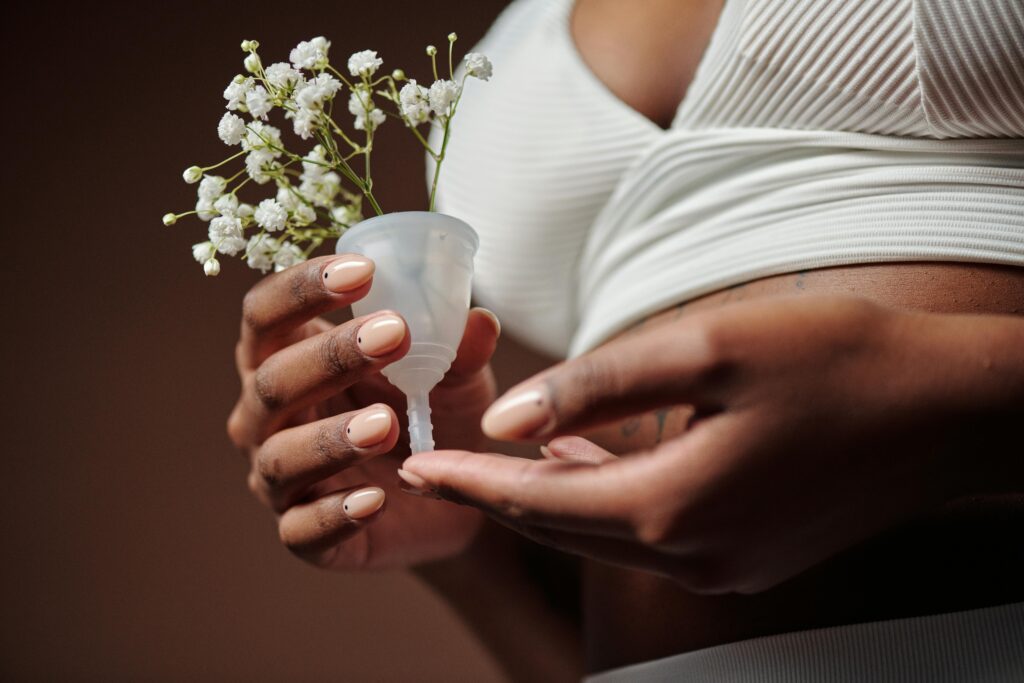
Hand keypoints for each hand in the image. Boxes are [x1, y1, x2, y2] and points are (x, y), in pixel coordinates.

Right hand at [227, 254, 499, 569]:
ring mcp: (278, 478)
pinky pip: (302, 530)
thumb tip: (479, 319)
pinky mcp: (302, 535)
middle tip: (394, 334)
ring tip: (388, 423)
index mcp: (286, 356)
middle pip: (270, 380)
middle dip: (329, 356)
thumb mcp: (454, 377)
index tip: (364, 271)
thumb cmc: (432, 413)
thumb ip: (460, 350)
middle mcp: (266, 416)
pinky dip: (335, 515)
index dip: (301, 288)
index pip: (266, 314)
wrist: (454, 496)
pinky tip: (374, 500)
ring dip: (330, 438)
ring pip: (280, 456)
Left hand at [399, 296, 1012, 593]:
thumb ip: (597, 387)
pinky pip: (645, 534)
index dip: (469, 480)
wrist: (950, 412)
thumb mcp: (708, 348)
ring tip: (487, 462)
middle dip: (491, 495)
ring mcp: (722, 564)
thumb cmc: (838, 361)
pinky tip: (578, 467)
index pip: (536, 501)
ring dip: (541, 499)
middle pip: (560, 528)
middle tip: (431, 464)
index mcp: (673, 507)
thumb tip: (508, 418)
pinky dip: (598, 502)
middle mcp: (691, 556)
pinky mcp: (746, 553)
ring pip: (601, 535)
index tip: (412, 461)